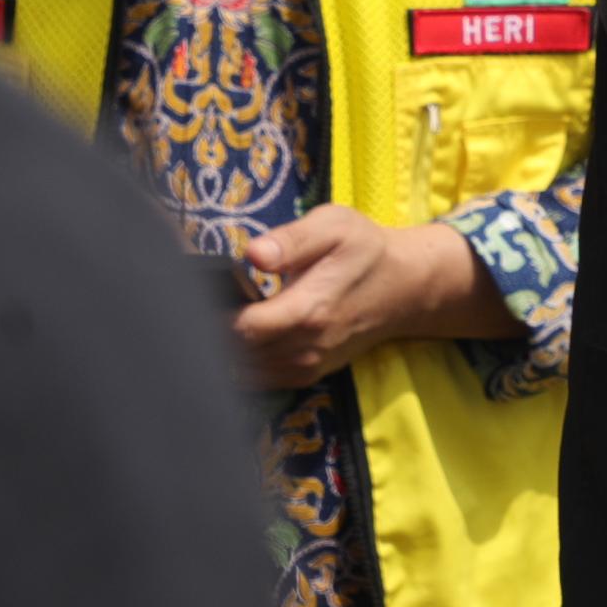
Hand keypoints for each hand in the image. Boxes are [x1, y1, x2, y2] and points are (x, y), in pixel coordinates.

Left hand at [227, 205, 511, 389]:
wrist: (404, 286)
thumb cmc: (364, 249)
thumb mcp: (333, 226)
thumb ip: (291, 240)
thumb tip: (254, 254)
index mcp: (307, 310)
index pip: (240, 329)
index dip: (213, 314)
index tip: (202, 294)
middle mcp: (306, 347)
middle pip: (237, 354)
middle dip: (213, 333)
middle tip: (204, 304)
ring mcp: (308, 365)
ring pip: (246, 372)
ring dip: (228, 351)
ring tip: (221, 319)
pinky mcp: (309, 374)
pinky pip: (262, 380)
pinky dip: (244, 364)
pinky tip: (242, 337)